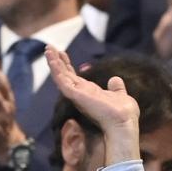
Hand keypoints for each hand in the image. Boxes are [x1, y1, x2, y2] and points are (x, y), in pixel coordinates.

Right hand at [46, 46, 140, 165]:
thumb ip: (116, 88)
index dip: (67, 65)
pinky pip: (62, 81)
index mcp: (89, 93)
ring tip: (47, 49)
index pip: (74, 77)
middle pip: (65, 75)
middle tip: (49, 48)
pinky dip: (56, 70)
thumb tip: (114, 79)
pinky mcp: (75, 95)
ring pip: (61, 77)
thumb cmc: (123, 114)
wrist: (124, 122)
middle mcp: (80, 94)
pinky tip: (52, 60)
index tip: (62, 53)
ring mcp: (76, 95)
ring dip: (53, 63)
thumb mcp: (120, 96)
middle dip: (57, 62)